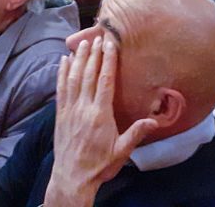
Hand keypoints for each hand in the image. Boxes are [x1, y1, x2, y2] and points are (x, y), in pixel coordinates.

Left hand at [44, 38, 157, 206]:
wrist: (72, 178)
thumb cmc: (99, 165)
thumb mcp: (122, 152)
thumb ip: (136, 133)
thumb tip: (154, 121)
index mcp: (100, 114)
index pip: (104, 80)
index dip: (107, 60)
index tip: (109, 44)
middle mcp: (83, 107)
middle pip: (88, 74)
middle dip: (94, 54)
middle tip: (97, 37)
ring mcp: (69, 109)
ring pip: (73, 78)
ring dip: (78, 59)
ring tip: (83, 43)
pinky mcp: (59, 114)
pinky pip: (60, 88)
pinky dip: (62, 72)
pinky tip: (64, 60)